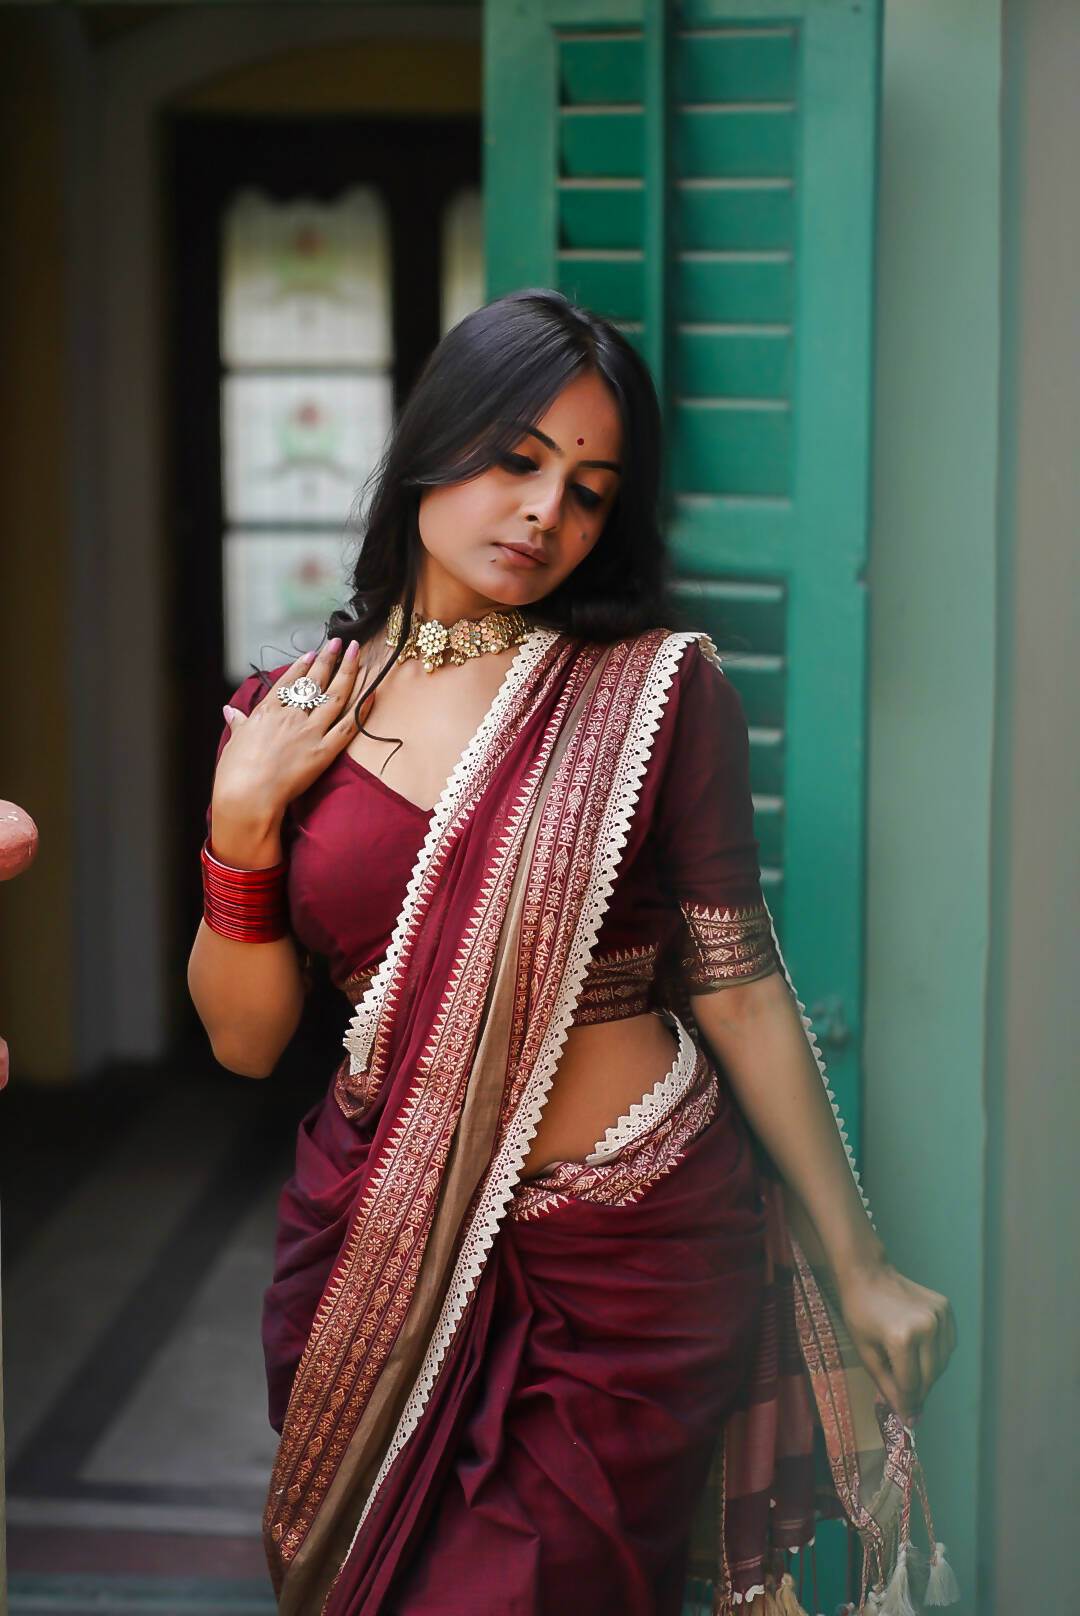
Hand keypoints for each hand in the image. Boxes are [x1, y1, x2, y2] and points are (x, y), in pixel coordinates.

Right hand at [211, 638, 372, 842]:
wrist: (247, 795)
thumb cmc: (235, 772)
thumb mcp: (234, 741)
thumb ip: (237, 722)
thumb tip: (229, 710)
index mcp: (268, 711)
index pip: (289, 681)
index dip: (303, 666)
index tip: (313, 653)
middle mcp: (291, 716)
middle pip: (315, 682)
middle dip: (329, 659)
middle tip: (341, 642)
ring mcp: (309, 732)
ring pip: (335, 696)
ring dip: (348, 672)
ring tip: (357, 654)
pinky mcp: (324, 752)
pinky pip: (348, 726)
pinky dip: (362, 708)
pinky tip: (372, 692)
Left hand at [835, 1257, 956, 1425]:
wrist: (867, 1273)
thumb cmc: (859, 1313)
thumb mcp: (867, 1353)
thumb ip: (888, 1386)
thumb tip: (907, 1417)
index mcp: (902, 1338)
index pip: (911, 1385)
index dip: (908, 1405)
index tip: (907, 1422)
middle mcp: (927, 1327)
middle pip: (929, 1377)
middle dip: (917, 1393)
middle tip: (907, 1402)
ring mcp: (940, 1316)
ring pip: (942, 1364)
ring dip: (927, 1375)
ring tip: (908, 1371)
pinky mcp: (946, 1309)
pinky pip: (947, 1345)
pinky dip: (936, 1355)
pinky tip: (919, 1352)